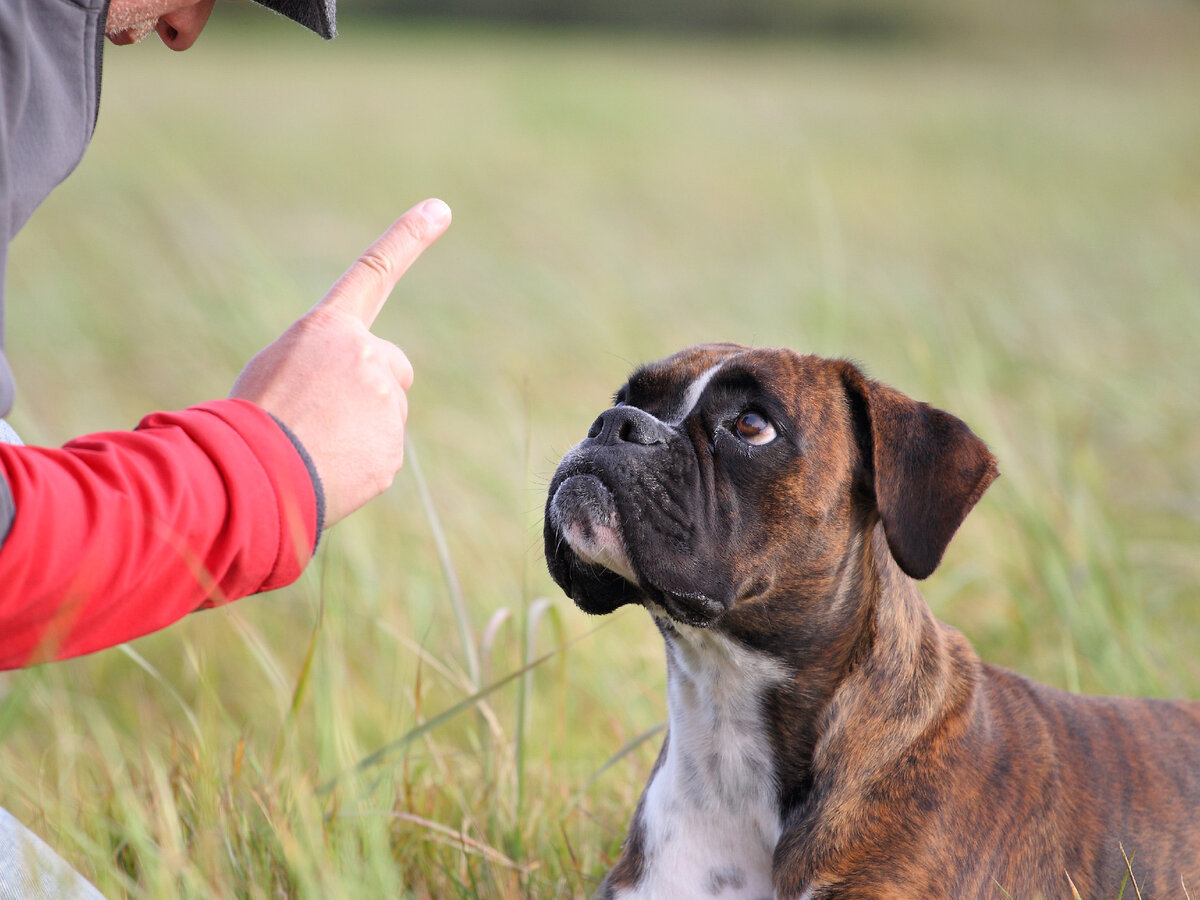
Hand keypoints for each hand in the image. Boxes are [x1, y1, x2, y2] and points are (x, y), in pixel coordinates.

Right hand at [231, 198, 451, 527]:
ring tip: (315, 444)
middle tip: (326, 413)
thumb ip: (324, 365)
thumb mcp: (275, 370)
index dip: (408, 238)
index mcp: (328, 329)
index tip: (441, 208)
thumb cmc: (249, 419)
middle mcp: (366, 356)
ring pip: (386, 415)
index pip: (373, 272)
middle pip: (392, 369)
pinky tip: (327, 468)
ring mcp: (384, 403)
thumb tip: (352, 400)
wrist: (249, 474)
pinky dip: (360, 462)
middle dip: (372, 388)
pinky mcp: (392, 447)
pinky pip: (381, 453)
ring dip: (359, 429)